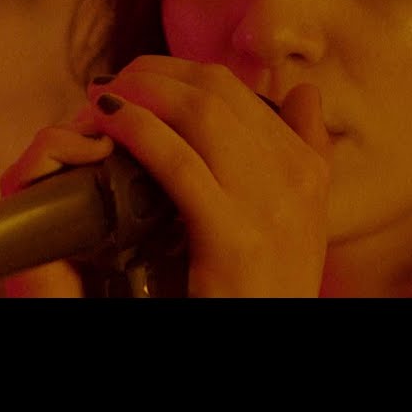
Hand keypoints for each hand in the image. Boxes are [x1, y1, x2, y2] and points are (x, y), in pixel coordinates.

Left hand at [0, 55, 332, 296]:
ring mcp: (271, 207)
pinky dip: (139, 131)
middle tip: (113, 82)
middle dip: (155, 74)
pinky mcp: (235, 238)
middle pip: (217, 91)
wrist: (265, 339)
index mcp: (309, 168)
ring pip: (200, 113)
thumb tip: (304, 92)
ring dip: (141, 93)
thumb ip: (303, 153)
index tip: (143, 78)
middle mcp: (297, 179)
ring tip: (101, 99)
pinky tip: (110, 123)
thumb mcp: (300, 220)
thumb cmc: (266, 287)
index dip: (181, 72)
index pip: (239, 90)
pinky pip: (179, 163)